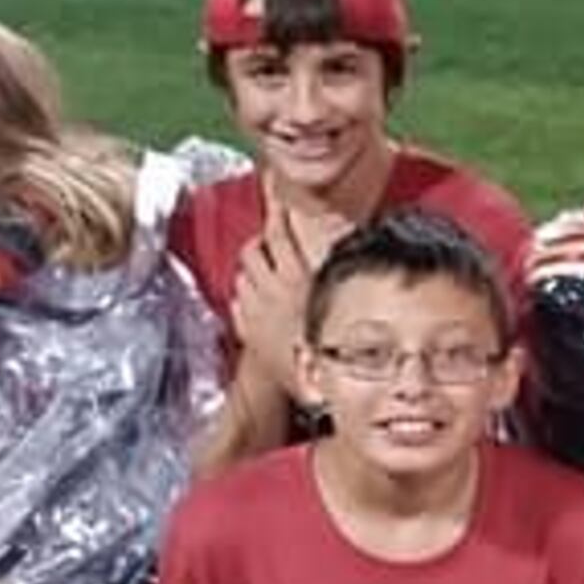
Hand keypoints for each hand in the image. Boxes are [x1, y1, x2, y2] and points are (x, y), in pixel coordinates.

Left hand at [228, 204, 351, 398]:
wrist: (312, 386)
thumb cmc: (334, 344)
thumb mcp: (342, 299)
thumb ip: (338, 270)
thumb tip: (346, 245)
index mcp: (298, 277)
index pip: (278, 231)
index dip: (275, 210)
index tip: (276, 198)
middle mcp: (271, 289)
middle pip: (252, 249)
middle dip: (259, 241)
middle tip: (269, 240)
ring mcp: (255, 309)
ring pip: (242, 274)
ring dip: (252, 269)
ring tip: (264, 272)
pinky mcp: (247, 330)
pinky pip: (237, 302)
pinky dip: (244, 297)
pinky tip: (257, 301)